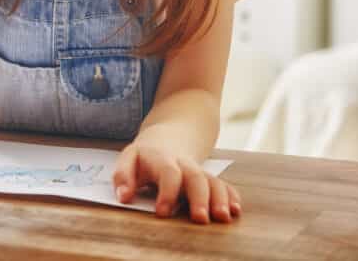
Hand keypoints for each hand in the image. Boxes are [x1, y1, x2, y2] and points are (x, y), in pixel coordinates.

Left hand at [112, 140, 241, 223]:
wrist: (167, 139)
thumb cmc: (144, 157)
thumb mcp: (128, 159)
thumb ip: (122, 176)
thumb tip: (123, 197)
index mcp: (161, 159)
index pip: (167, 172)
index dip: (166, 192)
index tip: (162, 213)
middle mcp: (184, 164)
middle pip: (195, 177)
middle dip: (199, 198)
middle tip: (200, 219)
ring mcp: (199, 171)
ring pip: (213, 181)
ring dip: (220, 199)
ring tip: (223, 217)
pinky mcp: (209, 178)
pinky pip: (224, 185)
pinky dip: (231, 196)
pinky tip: (235, 211)